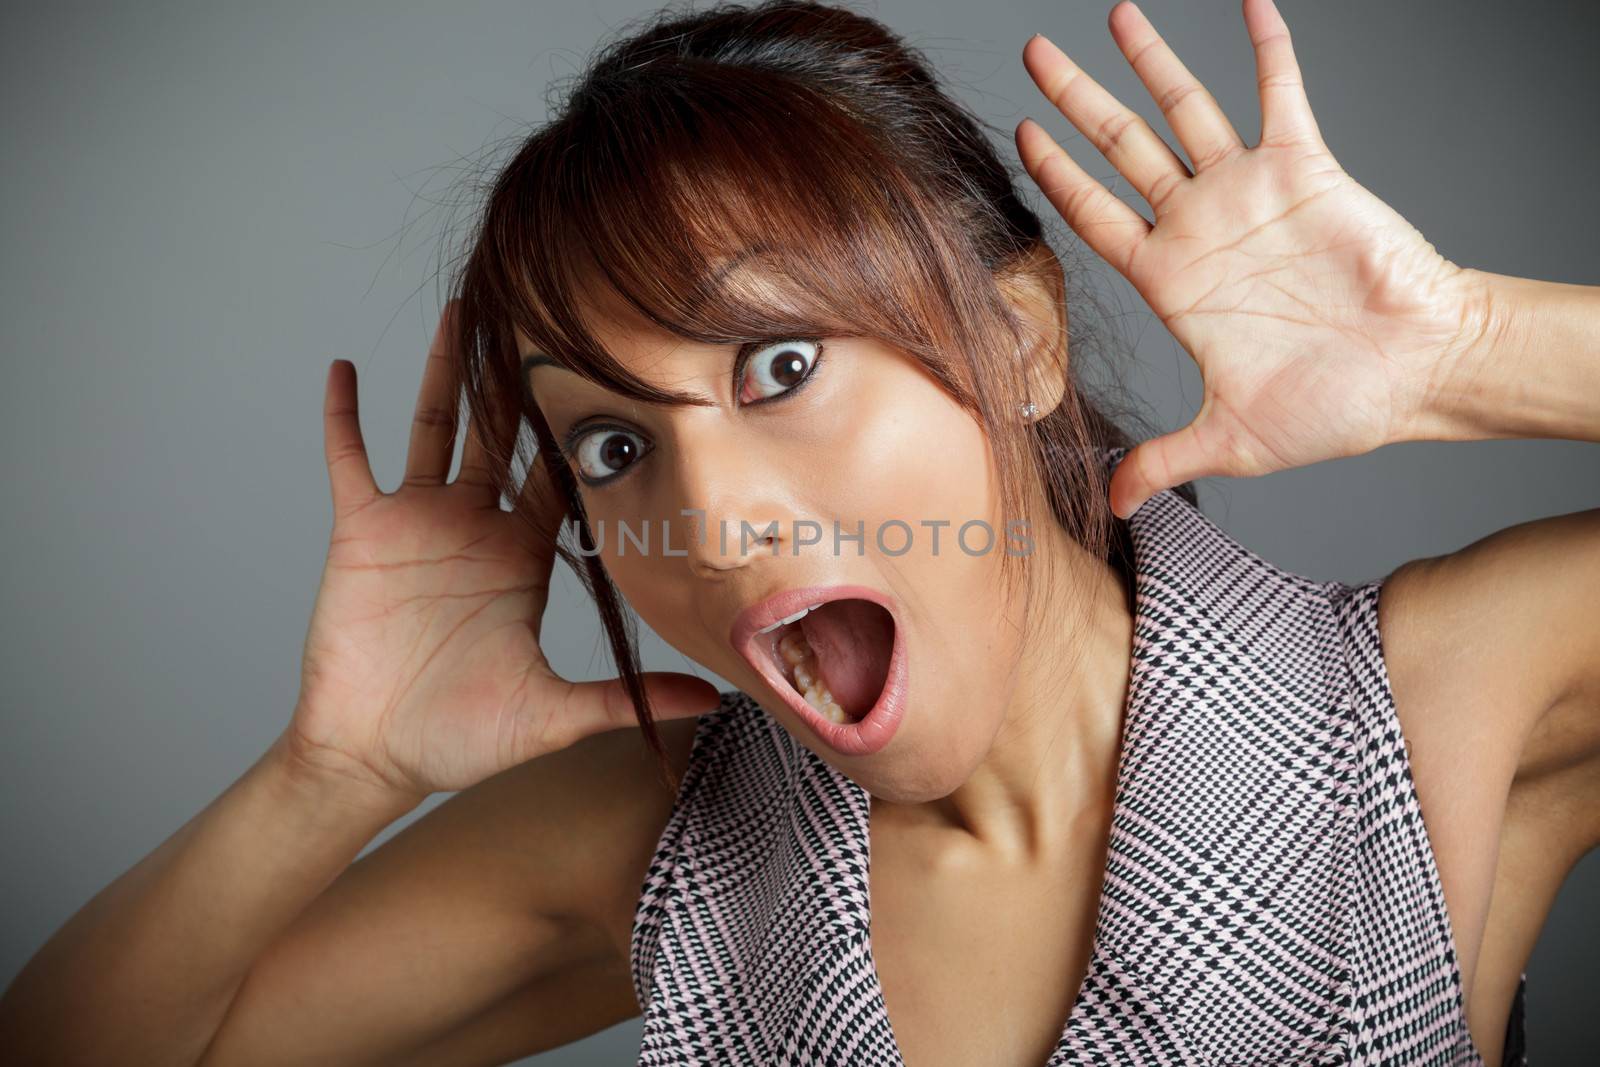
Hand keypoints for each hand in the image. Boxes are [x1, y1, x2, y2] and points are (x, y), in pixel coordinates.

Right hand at [287, 303, 718, 800]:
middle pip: (503, 434)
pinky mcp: (362, 531)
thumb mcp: (552, 717)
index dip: (585, 430)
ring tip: (461, 310)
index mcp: (524, 557)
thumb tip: (714, 699)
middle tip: (548, 310)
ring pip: (434, 426)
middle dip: (523, 377)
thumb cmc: (460, 740)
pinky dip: (344, 416)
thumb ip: (623, 697)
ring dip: (442, 370)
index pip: (561, 478)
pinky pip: (350, 459)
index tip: (616, 373)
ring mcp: (417, 522)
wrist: (374, 756)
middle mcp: (476, 527)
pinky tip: (344, 369)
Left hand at [1017, 0, 1487, 517]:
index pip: (1095, 217)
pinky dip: (1268, 46)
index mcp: (1173, 282)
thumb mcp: (1228, 440)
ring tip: (1114, 13)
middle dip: (1076, 101)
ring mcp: (1250, 194)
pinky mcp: (1307, 170)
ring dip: (1152, 60)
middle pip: (1122, 149)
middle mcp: (1201, 228)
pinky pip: (1282, 94)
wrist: (1417, 373)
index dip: (1057, 176)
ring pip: (1187, 109)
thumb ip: (1164, 461)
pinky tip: (1249, 2)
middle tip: (1034, 55)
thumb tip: (1113, 505)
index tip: (1021, 135)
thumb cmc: (1333, 406)